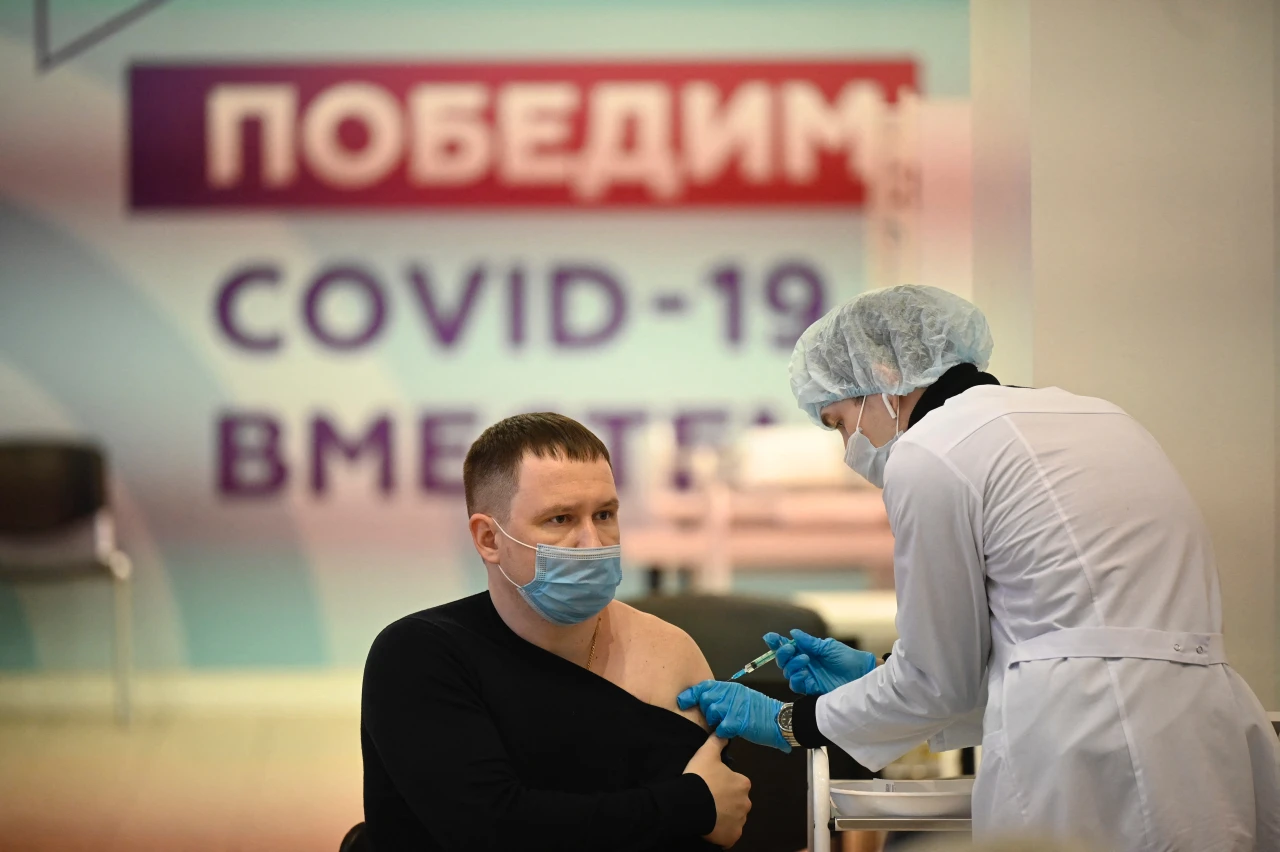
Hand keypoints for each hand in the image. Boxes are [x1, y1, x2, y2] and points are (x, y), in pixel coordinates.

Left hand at [677, 680, 788, 751]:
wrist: (779, 719)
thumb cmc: (760, 711)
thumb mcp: (742, 697)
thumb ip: (726, 697)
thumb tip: (708, 702)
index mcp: (731, 687)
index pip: (705, 686)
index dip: (691, 694)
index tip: (682, 701)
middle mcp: (731, 694)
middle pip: (706, 700)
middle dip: (706, 711)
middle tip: (715, 718)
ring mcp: (734, 707)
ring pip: (712, 713)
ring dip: (715, 722)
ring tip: (725, 725)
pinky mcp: (737, 722)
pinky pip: (721, 728)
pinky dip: (723, 732)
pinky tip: (731, 733)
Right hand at [684, 734, 750, 848]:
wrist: (690, 803)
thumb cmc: (700, 777)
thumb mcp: (706, 753)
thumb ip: (717, 742)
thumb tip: (724, 732)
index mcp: (743, 783)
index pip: (737, 783)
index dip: (724, 784)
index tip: (711, 784)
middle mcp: (746, 803)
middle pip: (737, 802)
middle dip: (726, 801)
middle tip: (708, 798)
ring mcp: (740, 821)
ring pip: (733, 818)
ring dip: (724, 816)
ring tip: (707, 812)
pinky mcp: (733, 836)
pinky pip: (729, 834)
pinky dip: (722, 832)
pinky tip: (710, 826)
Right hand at [763, 629, 875, 694]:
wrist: (862, 675)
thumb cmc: (848, 658)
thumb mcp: (828, 647)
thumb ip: (810, 642)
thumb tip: (792, 633)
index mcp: (807, 650)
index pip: (787, 646)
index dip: (776, 642)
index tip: (770, 637)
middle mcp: (804, 663)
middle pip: (783, 660)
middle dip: (782, 653)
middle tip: (790, 648)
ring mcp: (807, 676)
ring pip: (787, 672)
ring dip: (791, 664)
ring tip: (805, 659)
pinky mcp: (810, 688)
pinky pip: (795, 684)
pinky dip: (795, 677)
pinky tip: (804, 672)